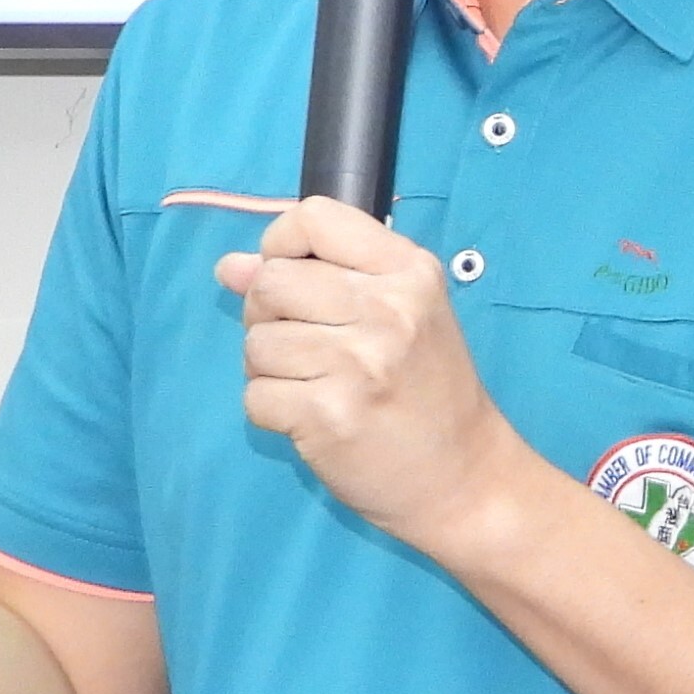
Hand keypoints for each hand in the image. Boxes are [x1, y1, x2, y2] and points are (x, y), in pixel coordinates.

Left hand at [216, 199, 526, 545]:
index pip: (314, 217)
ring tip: (312, 384)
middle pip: (272, 282)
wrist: (464, 477)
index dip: (282, 246)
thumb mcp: (394, 315)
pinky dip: (271, 410)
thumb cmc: (428, 390)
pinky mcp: (329, 415)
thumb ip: (317, 278)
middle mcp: (388, 309)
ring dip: (269, 368)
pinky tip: (310, 417)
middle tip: (302, 344)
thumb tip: (229, 267)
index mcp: (408, 271)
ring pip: (256, 343)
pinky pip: (256, 395)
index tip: (294, 281)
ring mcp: (358, 363)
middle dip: (267, 315)